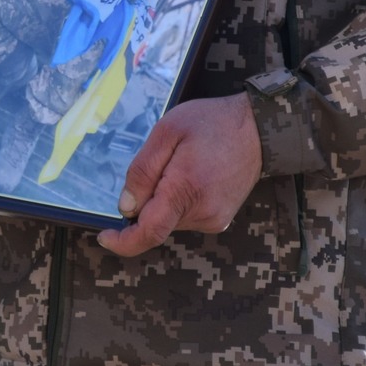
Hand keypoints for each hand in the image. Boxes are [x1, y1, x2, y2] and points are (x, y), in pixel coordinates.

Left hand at [98, 94, 261, 258]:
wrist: (260, 129)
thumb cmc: (213, 123)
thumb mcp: (167, 132)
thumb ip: (143, 171)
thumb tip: (126, 207)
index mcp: (186, 191)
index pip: (148, 232)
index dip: (122, 241)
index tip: (105, 236)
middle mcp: (202, 213)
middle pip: (156, 222)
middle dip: (146, 201)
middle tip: (163, 164)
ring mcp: (214, 219)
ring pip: (170, 219)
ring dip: (164, 199)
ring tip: (183, 164)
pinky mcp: (220, 219)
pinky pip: (186, 216)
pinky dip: (179, 201)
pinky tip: (192, 175)